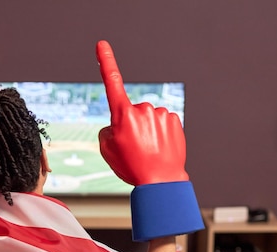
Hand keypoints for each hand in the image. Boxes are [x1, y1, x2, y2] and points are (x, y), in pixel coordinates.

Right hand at [96, 40, 188, 185]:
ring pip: (147, 118)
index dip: (106, 61)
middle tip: (134, 148)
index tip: (102, 45)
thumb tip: (119, 123)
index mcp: (123, 114)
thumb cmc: (132, 167)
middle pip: (131, 112)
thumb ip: (108, 130)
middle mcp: (142, 109)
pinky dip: (159, 133)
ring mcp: (160, 113)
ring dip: (146, 131)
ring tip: (148, 151)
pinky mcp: (174, 120)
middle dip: (131, 126)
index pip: (111, 82)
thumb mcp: (107, 150)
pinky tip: (160, 148)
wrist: (162, 182)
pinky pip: (161, 122)